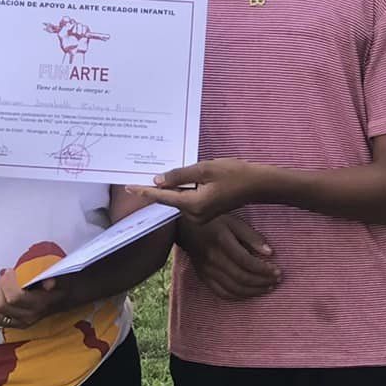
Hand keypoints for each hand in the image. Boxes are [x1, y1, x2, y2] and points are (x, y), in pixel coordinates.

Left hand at [0, 265, 59, 330]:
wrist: (60, 298)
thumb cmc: (55, 284)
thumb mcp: (56, 276)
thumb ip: (51, 278)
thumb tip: (49, 284)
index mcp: (38, 304)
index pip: (14, 298)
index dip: (7, 283)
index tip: (10, 271)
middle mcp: (27, 316)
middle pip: (0, 305)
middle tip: (4, 277)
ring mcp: (17, 322)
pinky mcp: (10, 324)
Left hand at [140, 159, 261, 224]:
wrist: (257, 186)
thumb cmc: (234, 174)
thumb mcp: (204, 169)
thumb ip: (179, 175)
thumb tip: (157, 180)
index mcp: (193, 204)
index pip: (163, 197)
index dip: (144, 192)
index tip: (128, 188)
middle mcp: (194, 215)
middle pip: (169, 200)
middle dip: (156, 188)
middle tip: (138, 176)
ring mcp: (200, 216)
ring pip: (178, 200)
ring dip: (170, 188)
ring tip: (157, 176)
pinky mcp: (205, 213)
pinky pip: (187, 201)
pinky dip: (180, 191)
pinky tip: (176, 181)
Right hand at [178, 213, 281, 300]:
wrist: (183, 227)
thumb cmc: (213, 221)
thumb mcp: (233, 221)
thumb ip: (251, 236)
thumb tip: (270, 252)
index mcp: (221, 241)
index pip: (246, 261)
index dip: (264, 269)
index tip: (278, 271)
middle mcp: (213, 258)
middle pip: (241, 277)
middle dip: (262, 282)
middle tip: (276, 281)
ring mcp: (207, 270)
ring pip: (233, 288)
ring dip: (253, 291)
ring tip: (268, 288)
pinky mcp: (203, 277)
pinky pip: (221, 293)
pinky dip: (238, 296)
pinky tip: (250, 294)